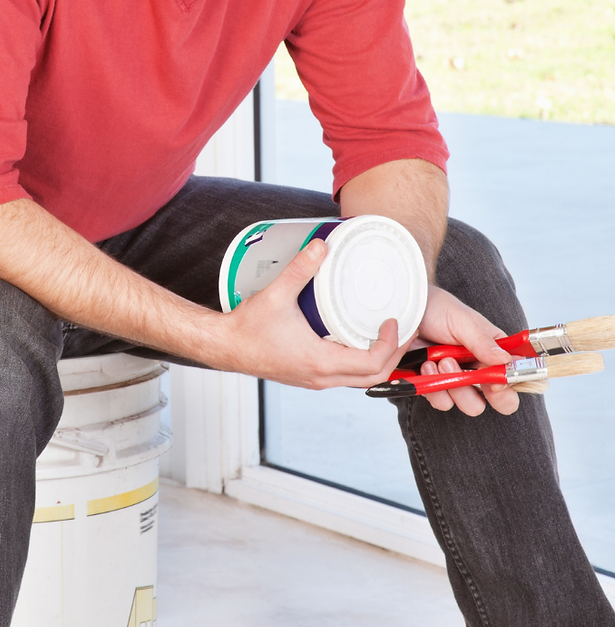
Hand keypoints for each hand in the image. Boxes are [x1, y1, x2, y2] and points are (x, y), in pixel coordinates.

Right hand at [219, 239, 408, 387]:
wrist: (225, 347)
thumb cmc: (247, 329)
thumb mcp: (276, 295)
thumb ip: (299, 269)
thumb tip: (320, 247)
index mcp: (319, 361)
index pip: (371, 363)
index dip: (391, 343)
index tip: (393, 321)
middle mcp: (320, 376)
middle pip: (374, 377)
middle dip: (394, 354)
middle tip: (402, 329)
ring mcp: (314, 380)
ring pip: (360, 380)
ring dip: (379, 361)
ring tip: (386, 335)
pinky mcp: (308, 377)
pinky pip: (344, 377)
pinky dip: (360, 363)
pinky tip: (358, 341)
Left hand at [416, 285, 518, 415]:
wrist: (406, 311)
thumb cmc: (438, 309)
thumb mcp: (463, 321)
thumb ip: (483, 342)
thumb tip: (506, 361)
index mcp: (493, 352)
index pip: (512, 379)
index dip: (507, 387)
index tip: (494, 383)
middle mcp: (478, 369)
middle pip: (491, 401)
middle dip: (475, 391)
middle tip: (463, 373)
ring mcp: (456, 379)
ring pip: (467, 405)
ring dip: (453, 387)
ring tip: (439, 362)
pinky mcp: (434, 385)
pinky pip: (440, 401)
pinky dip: (433, 388)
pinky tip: (426, 366)